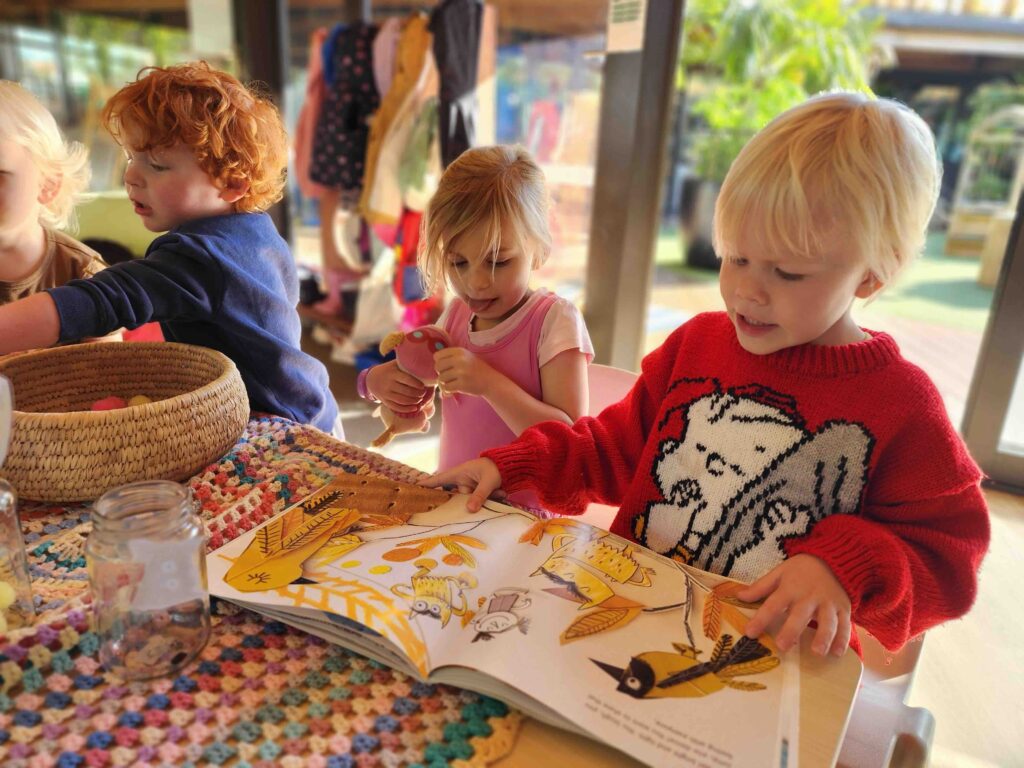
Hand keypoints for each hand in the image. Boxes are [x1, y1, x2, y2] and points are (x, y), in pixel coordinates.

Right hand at [366, 360, 427, 412]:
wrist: (371, 379)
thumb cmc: (389, 370)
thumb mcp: (394, 364)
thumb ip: (406, 363)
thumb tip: (423, 359)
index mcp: (392, 374)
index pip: (407, 380)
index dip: (417, 384)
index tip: (423, 386)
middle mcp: (388, 384)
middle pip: (406, 392)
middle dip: (417, 394)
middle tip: (423, 393)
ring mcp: (386, 394)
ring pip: (402, 401)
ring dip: (413, 402)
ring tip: (420, 399)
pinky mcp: (384, 401)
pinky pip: (396, 407)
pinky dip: (406, 409)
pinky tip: (414, 408)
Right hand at [420, 458, 503, 511]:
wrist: (511, 467)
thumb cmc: (496, 468)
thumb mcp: (488, 481)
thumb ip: (480, 494)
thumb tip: (470, 510)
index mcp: (459, 473)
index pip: (438, 480)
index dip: (425, 486)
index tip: (412, 490)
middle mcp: (461, 482)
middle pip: (452, 498)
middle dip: (460, 504)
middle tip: (463, 507)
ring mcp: (469, 490)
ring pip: (468, 503)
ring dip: (482, 500)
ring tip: (496, 491)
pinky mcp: (476, 496)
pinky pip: (477, 504)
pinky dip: (489, 500)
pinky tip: (501, 492)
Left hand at [434, 348, 496, 396]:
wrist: (491, 381)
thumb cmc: (476, 369)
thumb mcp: (466, 356)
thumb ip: (451, 356)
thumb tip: (434, 361)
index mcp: (459, 351)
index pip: (437, 356)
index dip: (439, 362)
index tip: (446, 367)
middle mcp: (460, 360)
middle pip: (437, 367)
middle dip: (441, 373)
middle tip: (448, 376)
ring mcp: (461, 372)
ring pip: (441, 378)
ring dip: (444, 383)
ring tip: (452, 383)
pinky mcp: (462, 384)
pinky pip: (446, 387)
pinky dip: (448, 390)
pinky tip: (454, 389)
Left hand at [737, 554, 851, 656]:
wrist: (832, 559)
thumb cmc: (801, 570)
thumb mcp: (779, 573)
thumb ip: (760, 587)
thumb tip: (739, 596)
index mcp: (790, 588)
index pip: (772, 604)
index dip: (761, 618)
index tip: (749, 633)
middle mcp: (809, 596)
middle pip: (800, 614)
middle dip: (792, 630)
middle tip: (783, 646)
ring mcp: (828, 603)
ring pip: (827, 621)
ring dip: (823, 637)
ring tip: (817, 652)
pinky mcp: (843, 608)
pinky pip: (845, 625)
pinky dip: (843, 639)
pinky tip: (837, 653)